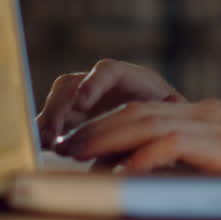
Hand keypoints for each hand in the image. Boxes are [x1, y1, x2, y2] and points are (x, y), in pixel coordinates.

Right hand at [36, 59, 184, 148]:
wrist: (173, 140)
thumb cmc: (176, 129)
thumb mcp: (174, 123)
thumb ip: (164, 120)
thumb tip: (165, 115)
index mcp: (135, 80)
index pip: (108, 70)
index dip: (93, 83)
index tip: (82, 103)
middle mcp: (106, 88)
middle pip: (73, 84)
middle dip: (60, 107)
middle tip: (55, 134)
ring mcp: (89, 104)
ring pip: (58, 102)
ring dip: (49, 121)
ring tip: (47, 143)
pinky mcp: (77, 123)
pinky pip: (53, 122)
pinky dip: (46, 133)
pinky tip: (44, 149)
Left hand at [52, 98, 220, 175]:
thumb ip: (212, 158)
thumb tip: (177, 175)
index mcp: (211, 115)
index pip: (149, 108)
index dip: (111, 121)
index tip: (84, 139)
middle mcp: (208, 114)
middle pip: (137, 110)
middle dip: (96, 126)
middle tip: (64, 144)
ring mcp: (217, 126)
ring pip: (146, 123)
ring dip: (106, 138)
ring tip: (77, 153)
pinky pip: (174, 145)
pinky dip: (144, 156)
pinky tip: (123, 171)